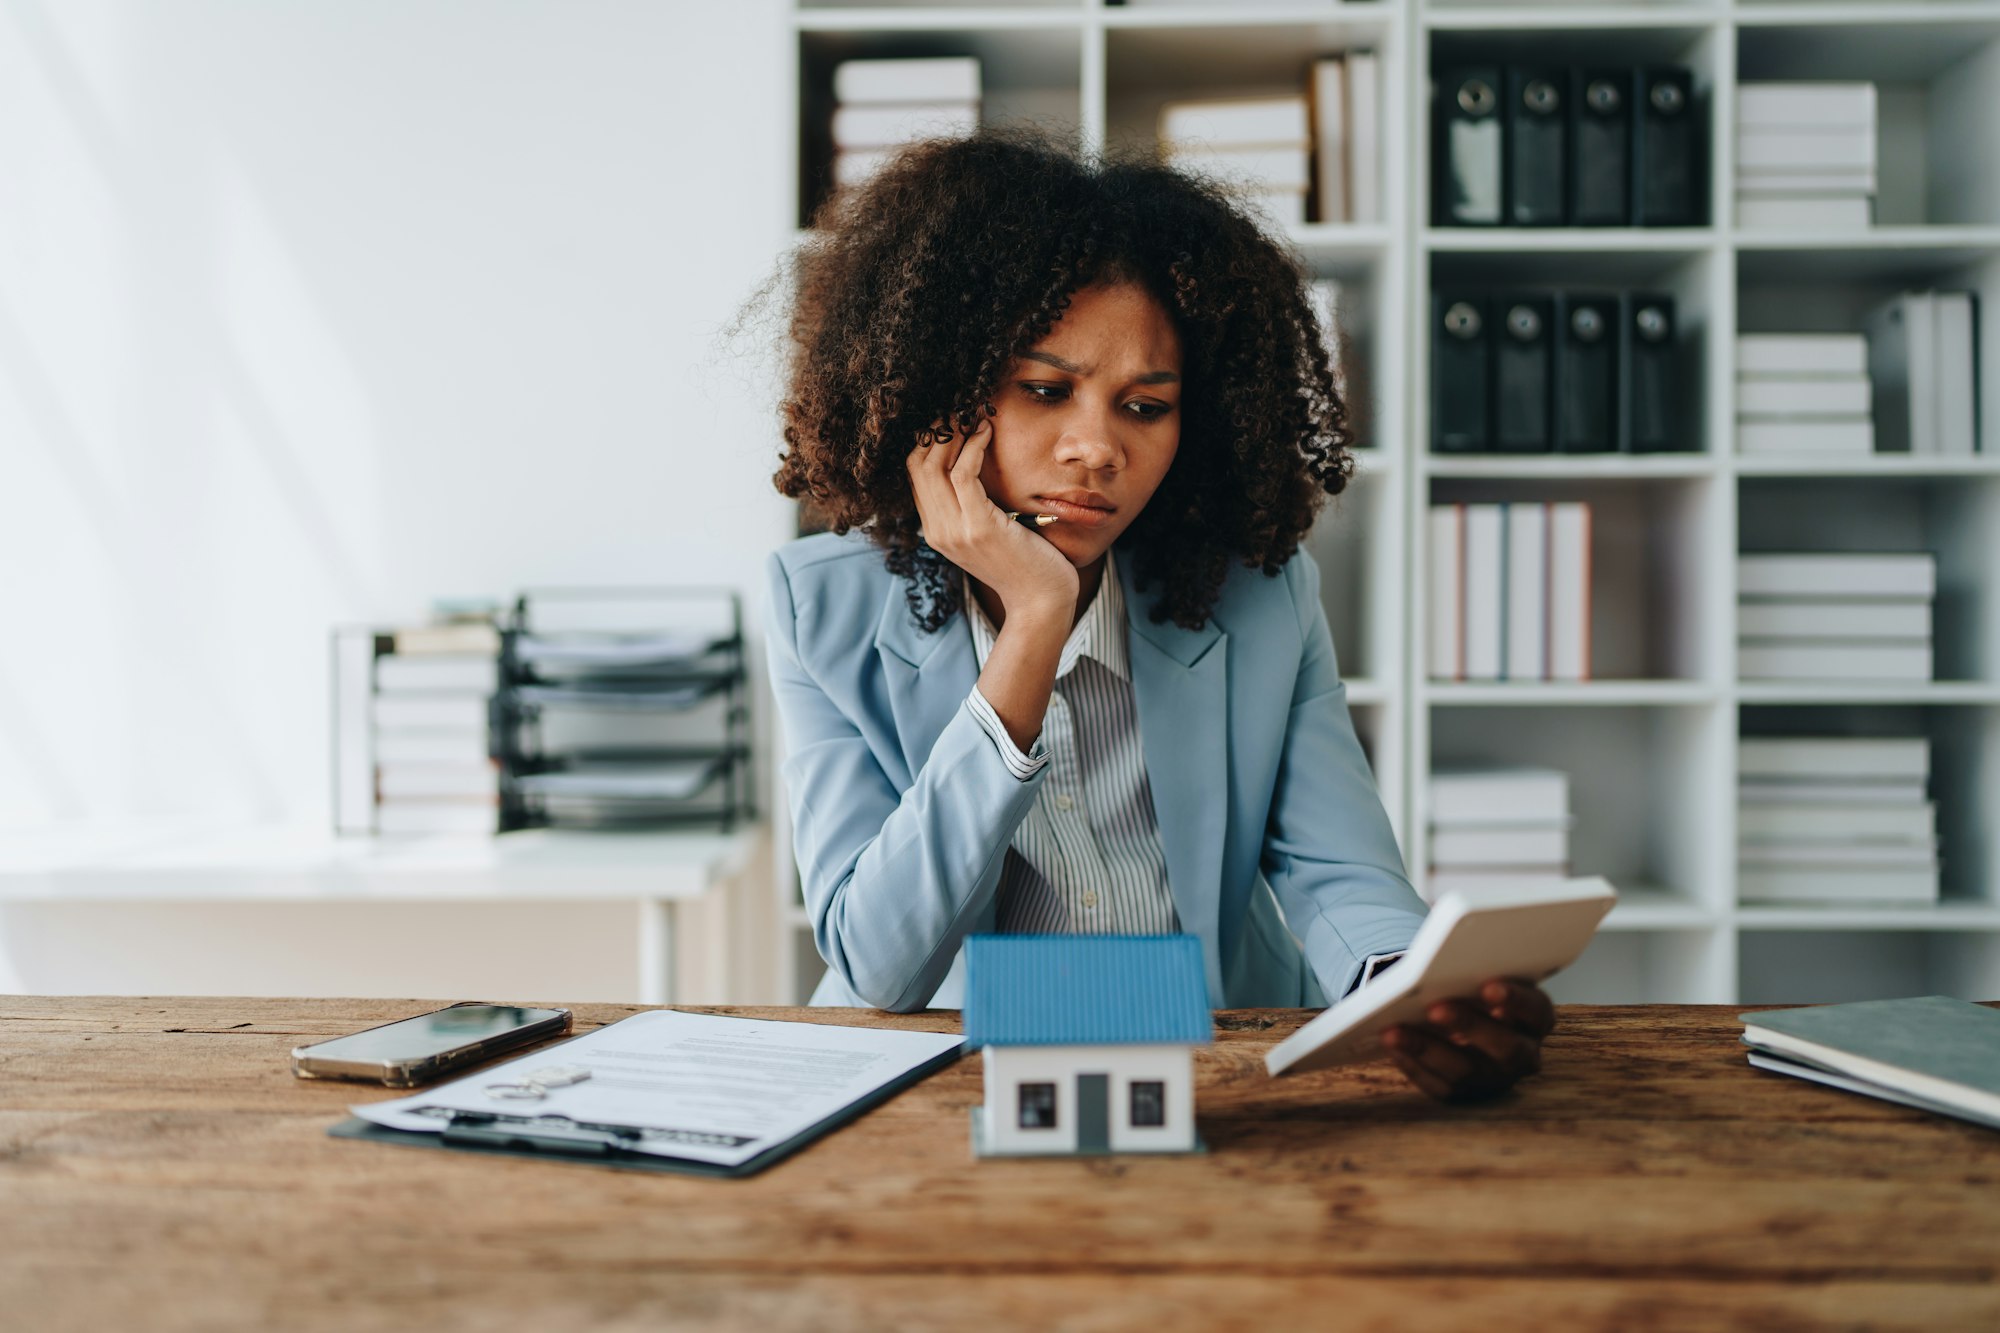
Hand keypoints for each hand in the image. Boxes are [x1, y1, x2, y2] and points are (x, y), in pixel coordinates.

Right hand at [906, 414, 1075, 620]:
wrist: (1041, 601)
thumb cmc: (1024, 563)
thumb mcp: (988, 532)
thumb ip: (972, 507)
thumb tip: (972, 468)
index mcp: (936, 531)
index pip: (914, 474)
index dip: (928, 441)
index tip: (949, 418)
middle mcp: (938, 531)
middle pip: (916, 464)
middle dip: (935, 429)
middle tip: (958, 408)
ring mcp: (954, 531)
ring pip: (933, 465)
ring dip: (952, 432)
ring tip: (972, 414)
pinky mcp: (978, 527)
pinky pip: (963, 474)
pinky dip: (972, 447)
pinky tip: (986, 432)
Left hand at [1379, 977, 1554, 1102]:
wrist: (1464, 1023)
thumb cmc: (1474, 990)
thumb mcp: (1482, 978)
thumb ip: (1477, 970)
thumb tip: (1449, 960)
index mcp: (1535, 1020)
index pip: (1536, 1012)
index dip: (1516, 1000)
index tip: (1488, 986)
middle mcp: (1522, 1054)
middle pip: (1504, 1047)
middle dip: (1468, 1026)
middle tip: (1435, 1007)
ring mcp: (1494, 1078)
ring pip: (1466, 1071)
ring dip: (1427, 1049)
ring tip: (1394, 1031)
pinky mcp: (1464, 1094)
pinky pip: (1439, 1086)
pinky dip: (1413, 1065)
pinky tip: (1391, 1044)